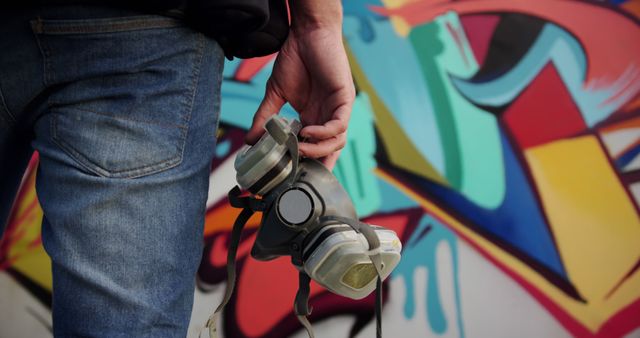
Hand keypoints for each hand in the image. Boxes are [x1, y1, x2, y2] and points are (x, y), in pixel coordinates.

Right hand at [245, 25, 354, 169]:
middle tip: (296, 173)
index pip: (315, 150)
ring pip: (337, 142)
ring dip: (318, 150)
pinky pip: (339, 125)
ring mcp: (337, 110)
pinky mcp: (344, 99)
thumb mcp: (275, 93)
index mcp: (313, 119)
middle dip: (316, 166)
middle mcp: (327, 118)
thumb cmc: (294, 59)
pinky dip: (324, 132)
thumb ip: (265, 117)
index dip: (307, 165)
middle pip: (329, 152)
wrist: (306, 33)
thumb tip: (249, 140)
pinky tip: (308, 131)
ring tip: (300, 150)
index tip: (289, 176)